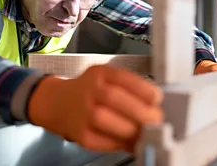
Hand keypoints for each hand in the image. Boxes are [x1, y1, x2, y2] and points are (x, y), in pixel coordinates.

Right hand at [27, 65, 162, 152]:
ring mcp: (81, 112)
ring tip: (146, 133)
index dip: (142, 88)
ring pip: (104, 119)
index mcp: (99, 74)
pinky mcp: (79, 134)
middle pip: (113, 97)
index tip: (157, 98)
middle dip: (140, 110)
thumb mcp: (107, 80)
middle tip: (156, 119)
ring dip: (130, 128)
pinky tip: (130, 142)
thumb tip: (155, 106)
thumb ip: (129, 89)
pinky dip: (119, 143)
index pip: (121, 76)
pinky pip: (100, 140)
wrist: (58, 103)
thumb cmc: (90, 91)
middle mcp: (88, 90)